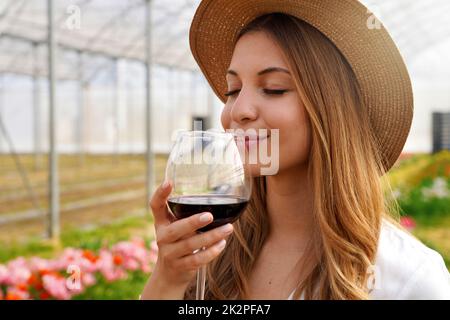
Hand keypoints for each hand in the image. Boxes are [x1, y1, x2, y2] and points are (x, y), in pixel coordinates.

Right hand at [142, 181, 233, 297]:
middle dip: (193, 222)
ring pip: (190, 245)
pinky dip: (211, 252)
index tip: (169, 182)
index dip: (160, 194)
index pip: (155, 206)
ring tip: (228, 229)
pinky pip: (197, 260)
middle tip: (210, 216)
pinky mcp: (180, 267)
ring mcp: (169, 253)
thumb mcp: (177, 228)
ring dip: (211, 236)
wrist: (169, 275)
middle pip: (176, 229)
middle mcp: (162, 237)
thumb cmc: (178, 243)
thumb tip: (218, 196)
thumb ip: (186, 215)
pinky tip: (222, 244)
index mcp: (162, 223)